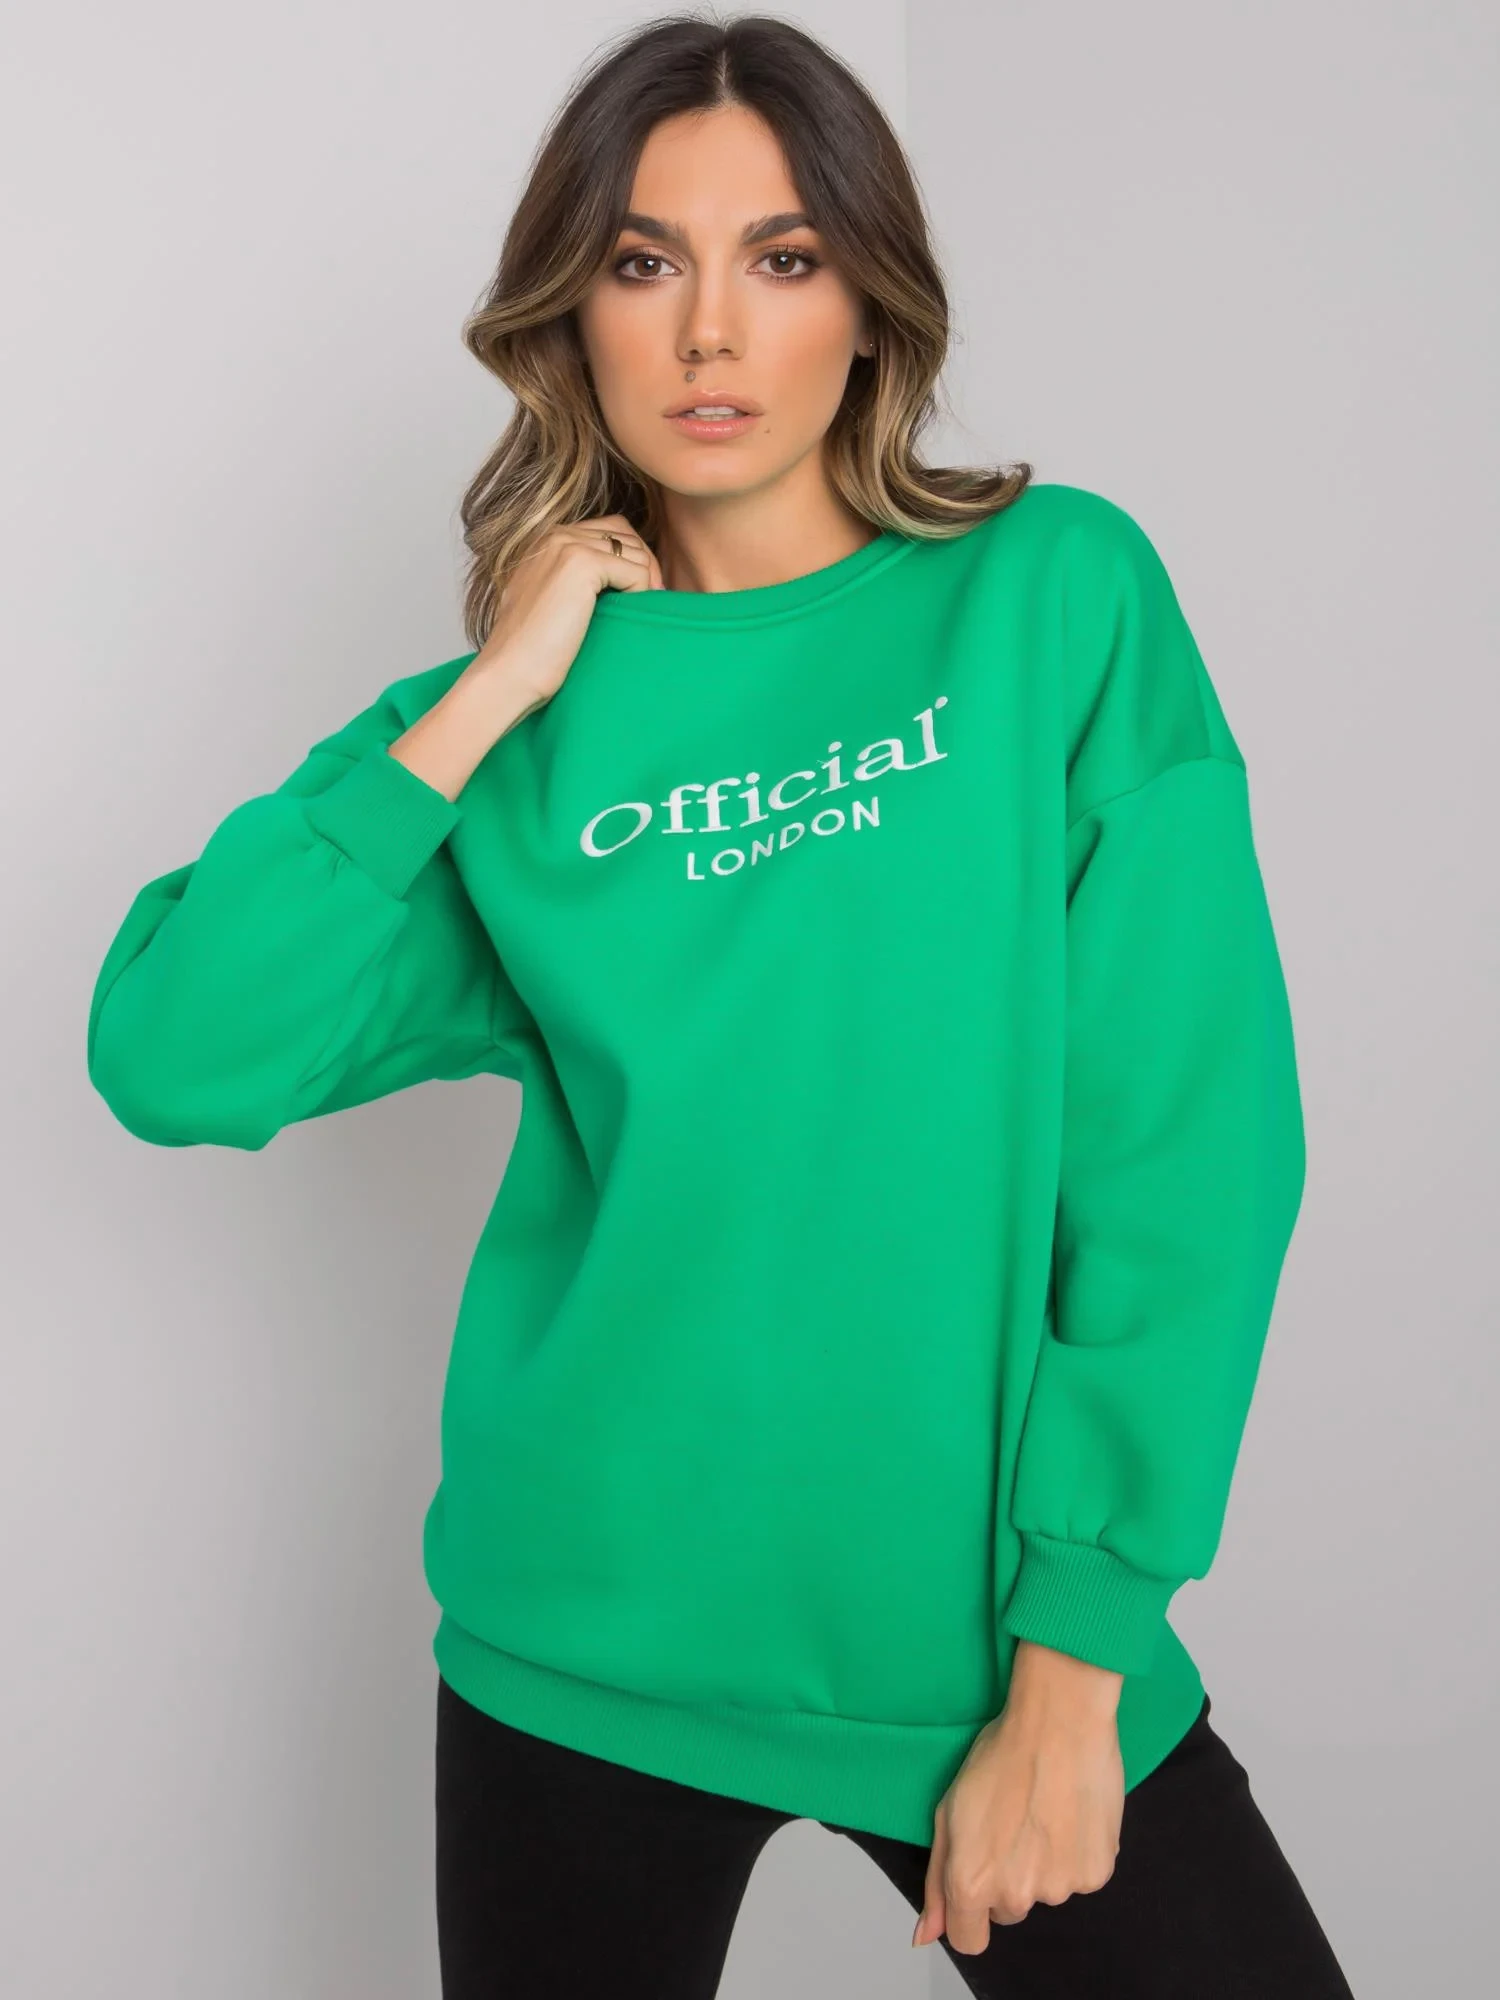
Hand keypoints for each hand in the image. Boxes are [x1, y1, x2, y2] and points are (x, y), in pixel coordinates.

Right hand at [472, 513, 662, 705]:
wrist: (508, 673)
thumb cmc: (531, 653)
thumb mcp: (553, 605)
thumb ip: (579, 584)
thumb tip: (629, 583)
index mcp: (546, 541)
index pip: (608, 530)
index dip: (631, 559)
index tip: (639, 595)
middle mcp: (554, 534)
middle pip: (625, 534)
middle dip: (646, 567)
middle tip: (651, 603)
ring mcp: (566, 545)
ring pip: (635, 552)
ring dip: (646, 582)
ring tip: (642, 613)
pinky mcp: (580, 564)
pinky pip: (636, 570)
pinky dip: (642, 594)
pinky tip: (630, 617)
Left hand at [913, 1643, 1124, 1955]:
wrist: (1058, 1722)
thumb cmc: (999, 1757)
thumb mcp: (948, 1811)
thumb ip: (937, 1881)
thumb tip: (926, 1936)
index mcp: (972, 1884)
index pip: (969, 1940)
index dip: (970, 1911)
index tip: (980, 1876)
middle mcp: (1016, 1897)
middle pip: (1008, 1911)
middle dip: (1007, 1879)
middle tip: (1013, 1825)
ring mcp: (1060, 1888)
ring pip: (1046, 1892)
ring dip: (1043, 1865)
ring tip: (1044, 1811)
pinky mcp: (1096, 1874)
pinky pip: (1080, 1876)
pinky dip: (1076, 1854)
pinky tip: (1070, 1813)